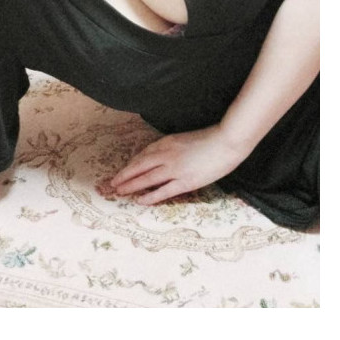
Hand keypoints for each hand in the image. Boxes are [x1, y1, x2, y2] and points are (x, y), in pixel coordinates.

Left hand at [109, 124, 250, 204]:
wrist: (227, 141)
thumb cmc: (210, 138)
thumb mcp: (184, 139)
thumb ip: (171, 147)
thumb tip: (160, 157)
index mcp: (166, 142)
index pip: (143, 155)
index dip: (130, 165)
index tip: (122, 171)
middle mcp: (166, 154)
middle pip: (139, 166)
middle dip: (124, 176)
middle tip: (111, 184)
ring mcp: (175, 168)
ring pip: (146, 179)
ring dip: (131, 186)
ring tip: (119, 192)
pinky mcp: (185, 181)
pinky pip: (163, 191)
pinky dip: (150, 196)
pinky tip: (139, 200)